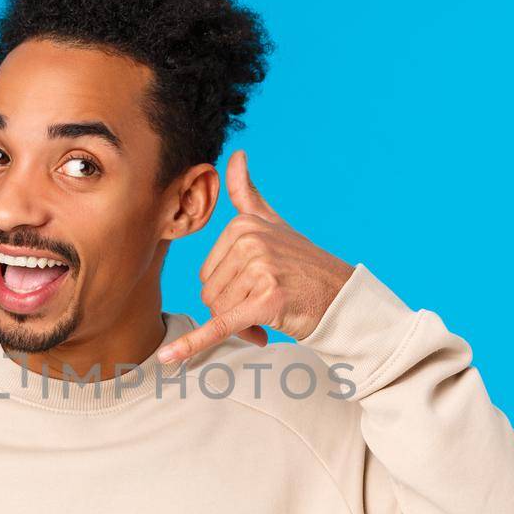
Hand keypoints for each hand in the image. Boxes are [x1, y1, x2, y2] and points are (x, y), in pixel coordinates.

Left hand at [157, 149, 354, 363]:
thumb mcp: (274, 224)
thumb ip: (247, 193)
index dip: (230, 291)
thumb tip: (235, 155)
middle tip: (266, 307)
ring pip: (220, 313)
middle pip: (211, 294)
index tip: (258, 289)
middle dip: (234, 310)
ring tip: (273, 315)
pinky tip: (171, 359)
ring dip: (243, 325)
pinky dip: (195, 345)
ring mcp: (259, 269)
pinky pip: (222, 327)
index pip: (208, 274)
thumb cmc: (304, 267)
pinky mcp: (267, 300)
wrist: (343, 299)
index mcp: (243, 225)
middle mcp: (249, 242)